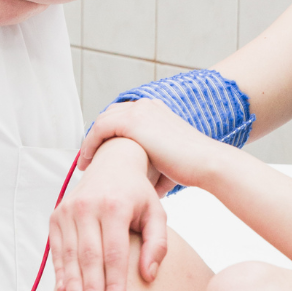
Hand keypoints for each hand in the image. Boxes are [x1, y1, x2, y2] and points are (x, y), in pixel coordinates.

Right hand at [49, 137, 167, 290]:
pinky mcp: (56, 214)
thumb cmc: (137, 194)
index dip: (114, 285)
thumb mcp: (156, 213)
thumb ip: (158, 244)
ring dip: (74, 285)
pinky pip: (57, 248)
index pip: (114, 254)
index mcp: (115, 205)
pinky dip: (60, 270)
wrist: (112, 163)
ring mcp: (69, 209)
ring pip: (70, 254)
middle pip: (89, 257)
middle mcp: (88, 205)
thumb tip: (148, 276)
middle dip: (92, 290)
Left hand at [80, 99, 225, 191]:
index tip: (102, 153)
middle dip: (98, 136)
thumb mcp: (167, 158)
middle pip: (110, 116)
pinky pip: (100, 129)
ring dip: (91, 142)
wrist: (205, 162)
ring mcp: (138, 111)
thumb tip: (144, 184)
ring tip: (85, 162)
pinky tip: (88, 161)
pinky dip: (90, 144)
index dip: (109, 134)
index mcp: (155, 110)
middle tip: (89, 157)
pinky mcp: (132, 121)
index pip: (123, 117)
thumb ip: (151, 164)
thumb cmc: (191, 167)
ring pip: (102, 121)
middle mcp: (146, 105)